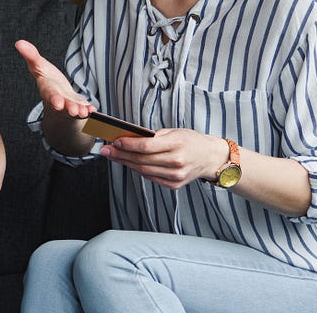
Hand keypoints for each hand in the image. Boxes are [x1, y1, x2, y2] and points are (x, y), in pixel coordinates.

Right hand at [15, 40, 93, 118]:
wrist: (58, 97)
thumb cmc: (48, 81)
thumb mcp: (39, 66)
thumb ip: (31, 56)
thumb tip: (18, 42)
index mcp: (49, 91)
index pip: (51, 95)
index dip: (54, 99)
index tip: (58, 104)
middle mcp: (60, 101)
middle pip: (64, 105)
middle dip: (69, 108)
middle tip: (75, 111)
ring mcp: (70, 106)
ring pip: (75, 109)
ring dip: (80, 111)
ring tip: (85, 112)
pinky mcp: (81, 107)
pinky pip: (86, 110)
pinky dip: (90, 111)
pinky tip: (94, 111)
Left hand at [102, 129, 228, 189]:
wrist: (210, 157)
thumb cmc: (191, 141)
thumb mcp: (174, 132)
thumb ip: (154, 136)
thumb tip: (129, 139)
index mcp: (178, 144)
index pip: (146, 146)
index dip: (128, 144)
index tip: (115, 141)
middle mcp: (177, 161)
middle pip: (141, 160)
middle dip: (121, 155)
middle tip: (106, 150)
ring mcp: (176, 175)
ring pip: (144, 170)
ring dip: (126, 163)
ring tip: (114, 156)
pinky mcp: (174, 184)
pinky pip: (151, 177)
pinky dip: (139, 170)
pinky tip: (130, 164)